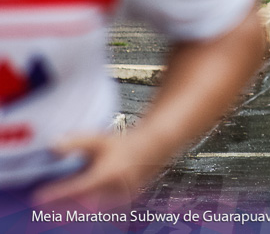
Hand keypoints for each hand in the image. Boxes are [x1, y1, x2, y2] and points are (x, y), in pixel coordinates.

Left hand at [33, 133, 161, 209]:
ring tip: (56, 204)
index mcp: (109, 174)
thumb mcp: (100, 140)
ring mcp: (120, 198)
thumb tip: (54, 145)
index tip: (39, 197)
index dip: (58, 194)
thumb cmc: (125, 144)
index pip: (78, 189)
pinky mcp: (121, 202)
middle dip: (61, 205)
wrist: (152, 148)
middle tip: (43, 203)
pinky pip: (99, 207)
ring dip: (73, 207)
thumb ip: (77, 142)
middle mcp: (115, 189)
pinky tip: (75, 203)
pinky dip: (86, 205)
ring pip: (90, 208)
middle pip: (81, 203)